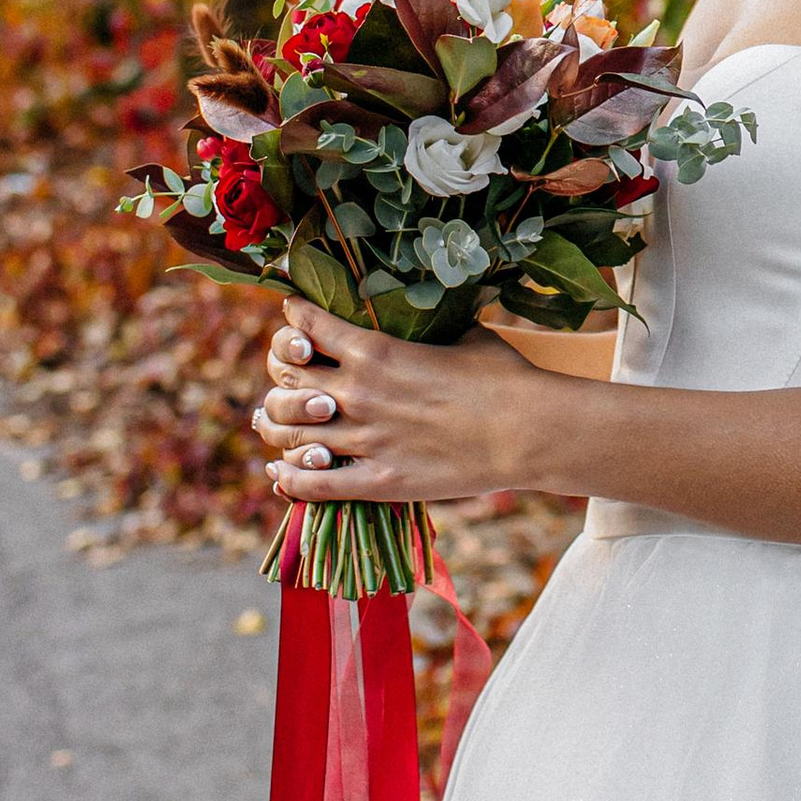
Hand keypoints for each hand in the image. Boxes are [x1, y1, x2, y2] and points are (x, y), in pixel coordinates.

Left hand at [253, 317, 566, 504]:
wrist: (530, 431)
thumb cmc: (505, 377)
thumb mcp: (465, 335)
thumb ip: (433, 329)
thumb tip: (434, 315)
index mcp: (377, 351)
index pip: (308, 328)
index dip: (294, 320)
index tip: (293, 319)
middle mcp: (359, 394)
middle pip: (288, 382)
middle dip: (280, 376)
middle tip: (284, 376)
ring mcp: (366, 441)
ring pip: (290, 434)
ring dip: (275, 426)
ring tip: (270, 423)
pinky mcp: (378, 483)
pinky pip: (313, 485)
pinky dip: (290, 479)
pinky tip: (282, 472)